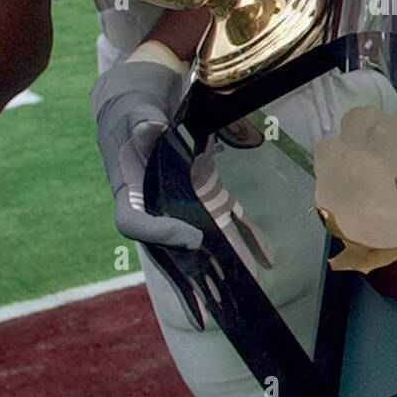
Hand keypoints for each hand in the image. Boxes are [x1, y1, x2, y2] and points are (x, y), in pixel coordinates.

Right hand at [90, 57, 275, 270]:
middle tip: (225, 288)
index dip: (161, 234)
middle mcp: (157, 204)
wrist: (143, 108)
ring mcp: (185, 202)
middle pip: (175, 244)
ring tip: (250, 283)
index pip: (136, 223)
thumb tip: (149, 129)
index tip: (191, 239)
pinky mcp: (207, 193)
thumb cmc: (131, 111)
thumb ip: (139, 122)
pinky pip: (227, 217)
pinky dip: (247, 236)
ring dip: (228, 259)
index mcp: (129, 190)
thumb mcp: (132, 111)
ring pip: (207, 236)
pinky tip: (266, 257)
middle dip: (200, 268)